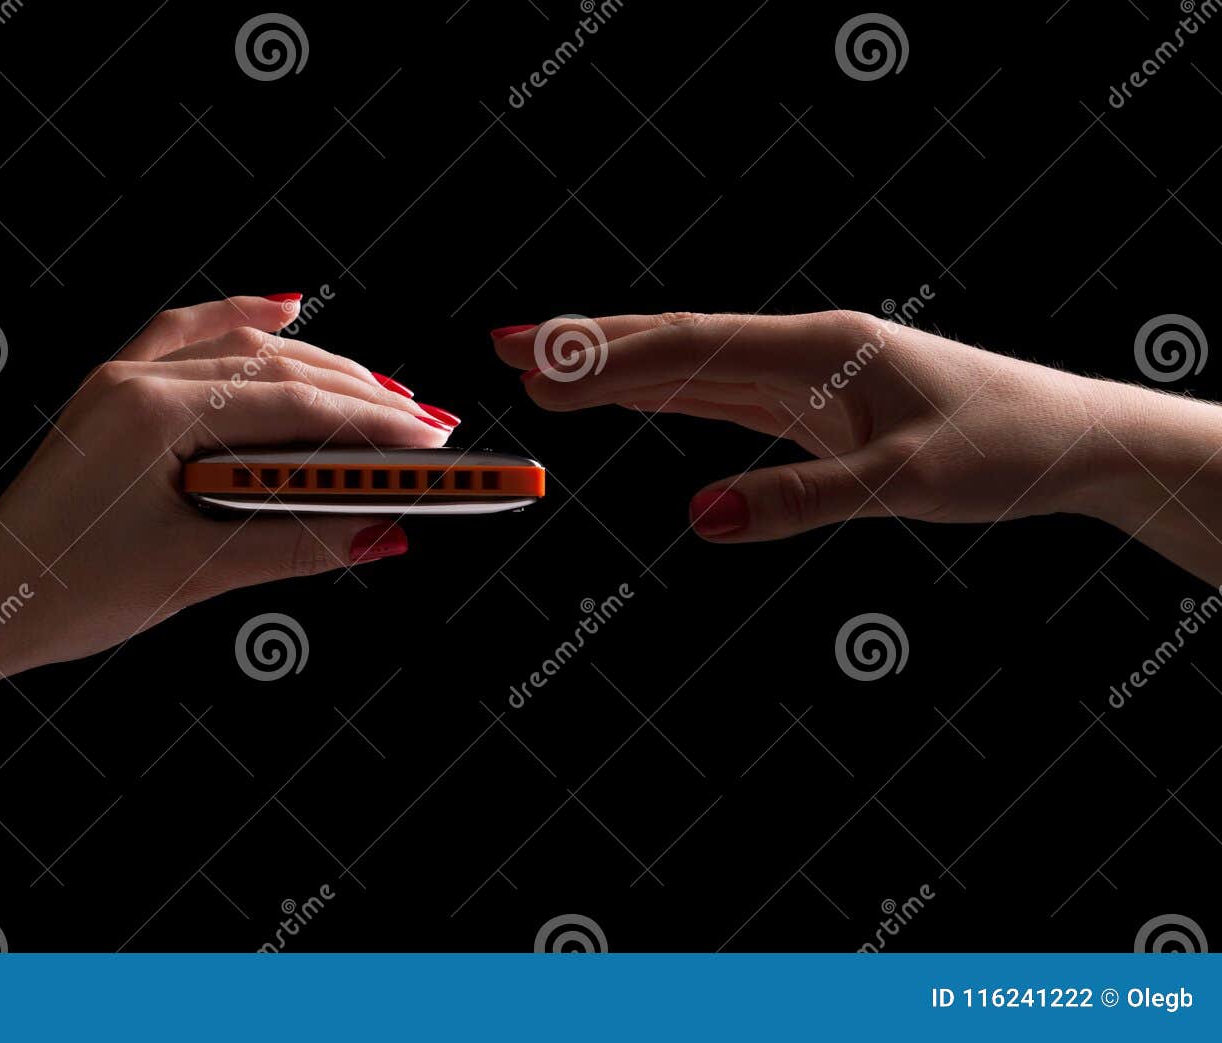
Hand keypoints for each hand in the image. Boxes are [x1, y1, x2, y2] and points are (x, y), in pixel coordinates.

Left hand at [0, 294, 455, 680]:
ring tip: (383, 395)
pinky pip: (184, 335)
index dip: (370, 425)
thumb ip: (296, 545)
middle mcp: (134, 381)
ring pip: (239, 350)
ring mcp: (119, 378)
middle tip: (429, 425)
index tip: (431, 441)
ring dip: (317, 367)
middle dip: (360, 397)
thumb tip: (381, 533)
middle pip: (274, 369)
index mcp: (150, 417)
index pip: (288, 406)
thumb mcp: (196, 574)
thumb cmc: (71, 595)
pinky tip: (284, 310)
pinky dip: (238, 322)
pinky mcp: (113, 391)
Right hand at [492, 311, 1221, 579]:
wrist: (1075, 440)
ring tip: (547, 365)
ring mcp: (810, 374)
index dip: (607, 363)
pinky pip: (725, 394)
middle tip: (507, 345)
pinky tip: (635, 395)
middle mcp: (807, 349)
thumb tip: (697, 518)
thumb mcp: (906, 483)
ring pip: (695, 364)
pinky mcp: (819, 406)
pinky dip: (669, 392)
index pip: (692, 350)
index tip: (536, 371)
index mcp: (823, 348)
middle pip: (678, 341)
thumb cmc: (1006, 448)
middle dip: (589, 345)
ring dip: (620, 366)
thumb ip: (798, 500)